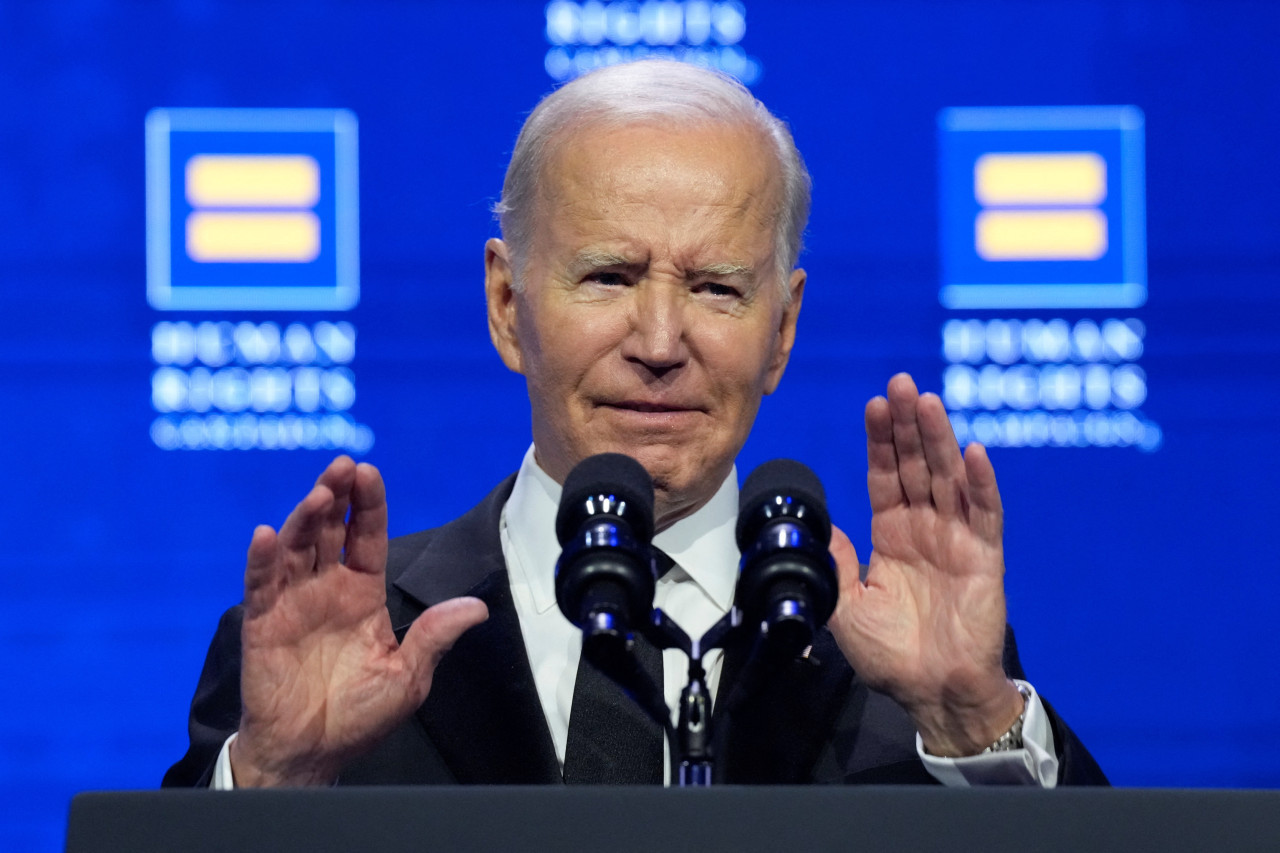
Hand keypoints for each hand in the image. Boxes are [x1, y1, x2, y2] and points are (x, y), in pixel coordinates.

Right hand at [229, 456, 487, 785]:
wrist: (311, 754)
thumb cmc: (358, 717)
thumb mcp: (407, 676)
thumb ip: (434, 636)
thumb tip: (477, 608)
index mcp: (362, 595)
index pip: (367, 538)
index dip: (369, 506)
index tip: (370, 472)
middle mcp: (326, 590)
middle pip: (330, 530)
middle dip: (336, 496)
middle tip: (343, 466)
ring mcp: (292, 602)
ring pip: (296, 547)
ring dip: (304, 517)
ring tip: (319, 493)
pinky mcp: (262, 623)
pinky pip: (260, 584)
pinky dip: (261, 559)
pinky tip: (266, 535)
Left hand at [828, 373, 1022, 756]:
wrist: (931, 693)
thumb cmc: (892, 655)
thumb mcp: (845, 606)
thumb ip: (835, 563)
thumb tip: (820, 526)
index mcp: (893, 535)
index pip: (886, 476)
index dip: (881, 441)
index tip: (874, 404)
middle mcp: (926, 529)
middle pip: (916, 465)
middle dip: (907, 425)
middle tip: (900, 383)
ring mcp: (957, 539)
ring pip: (948, 478)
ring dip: (939, 439)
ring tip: (927, 402)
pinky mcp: (985, 558)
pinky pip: (984, 514)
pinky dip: (981, 482)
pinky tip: (973, 451)